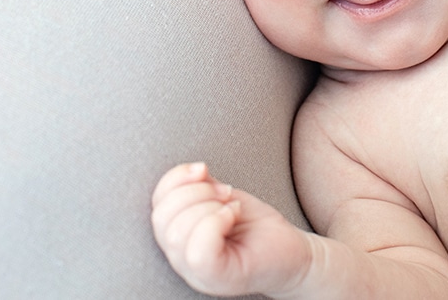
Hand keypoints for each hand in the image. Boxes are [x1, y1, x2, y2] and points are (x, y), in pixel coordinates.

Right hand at [151, 162, 311, 296]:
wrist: (292, 253)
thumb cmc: (256, 228)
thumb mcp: (221, 198)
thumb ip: (200, 186)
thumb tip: (193, 170)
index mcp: (178, 238)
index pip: (155, 205)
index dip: (175, 178)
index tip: (204, 170)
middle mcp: (181, 259)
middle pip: (161, 217)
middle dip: (195, 191)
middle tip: (225, 193)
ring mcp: (196, 273)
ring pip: (177, 232)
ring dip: (208, 205)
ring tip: (231, 206)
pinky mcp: (217, 278)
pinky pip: (199, 250)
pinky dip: (216, 222)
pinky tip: (233, 216)